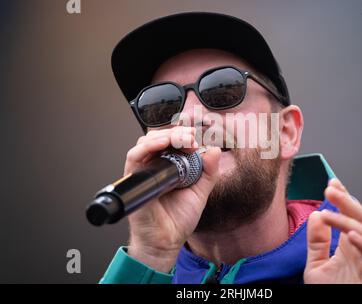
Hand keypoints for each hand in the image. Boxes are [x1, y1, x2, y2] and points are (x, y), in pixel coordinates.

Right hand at [124, 126, 220, 272]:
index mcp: (169, 167)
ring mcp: (143, 172)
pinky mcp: (134, 179)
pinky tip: (162, 143)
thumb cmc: (179, 219)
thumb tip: (214, 149)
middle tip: (191, 137)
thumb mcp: (200, 191)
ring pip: (146, 142)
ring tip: (182, 139)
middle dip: (177, 133)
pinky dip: (147, 146)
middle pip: (159, 138)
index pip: (172, 142)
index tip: (198, 138)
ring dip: (165, 136)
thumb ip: (209, 171)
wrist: (167, 242)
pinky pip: (134, 157)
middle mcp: (154, 166)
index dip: (184, 135)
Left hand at [304, 178, 361, 283]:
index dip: (343, 198)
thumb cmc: (331, 293)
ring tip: (329, 210)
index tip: (332, 182)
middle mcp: (361, 250)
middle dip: (347, 201)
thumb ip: (316, 241)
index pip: (349, 215)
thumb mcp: (316, 265)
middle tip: (331, 188)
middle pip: (360, 217)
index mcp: (349, 245)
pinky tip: (350, 236)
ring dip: (347, 220)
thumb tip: (315, 214)